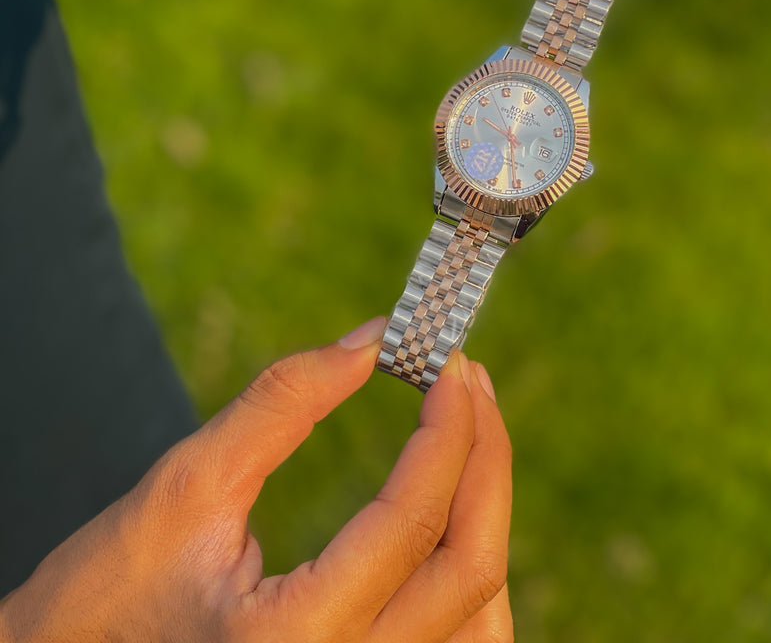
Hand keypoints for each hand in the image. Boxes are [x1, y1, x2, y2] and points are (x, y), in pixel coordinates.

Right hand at [0, 318, 512, 642]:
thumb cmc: (103, 599)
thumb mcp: (187, 485)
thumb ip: (284, 402)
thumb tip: (372, 339)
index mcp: (296, 640)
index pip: (412, 520)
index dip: (447, 427)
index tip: (451, 361)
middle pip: (470, 570)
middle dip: (486, 460)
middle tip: (470, 382)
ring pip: (479, 615)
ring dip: (486, 513)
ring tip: (471, 429)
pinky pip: (458, 639)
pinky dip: (468, 568)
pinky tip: (454, 508)